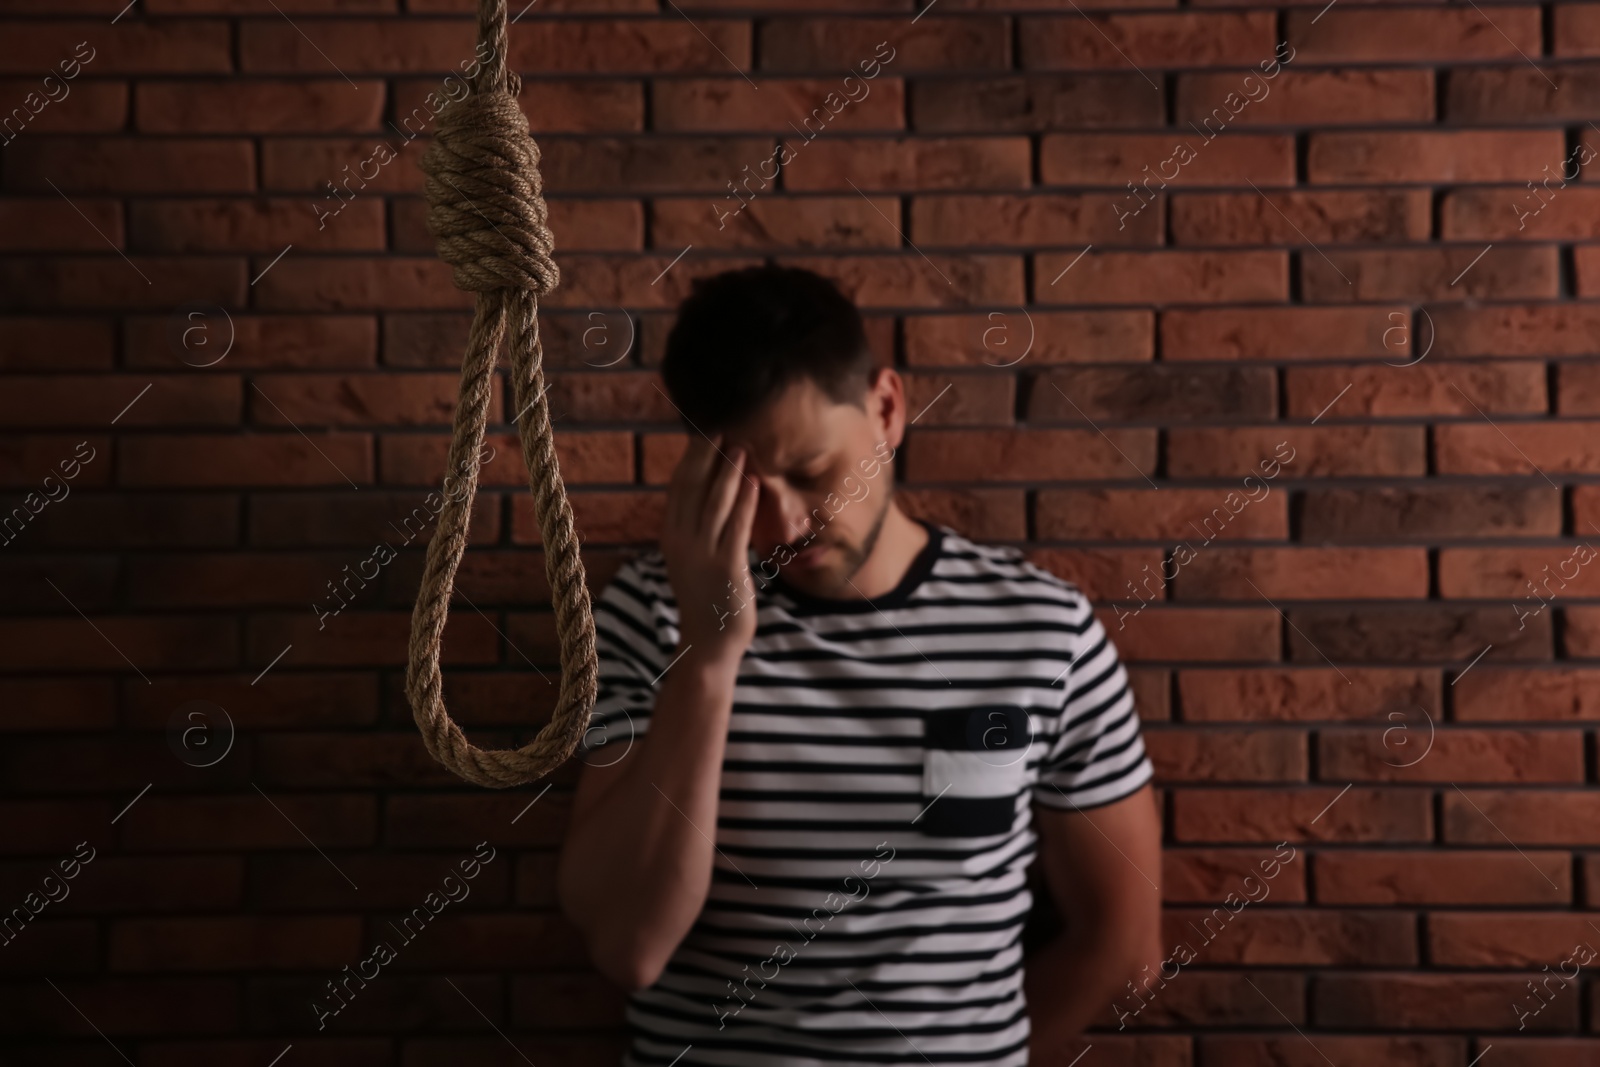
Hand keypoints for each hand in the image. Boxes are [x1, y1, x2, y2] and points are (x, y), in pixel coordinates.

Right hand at [661, 433, 759, 668]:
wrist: (708, 642)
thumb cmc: (707, 597)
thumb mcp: (693, 558)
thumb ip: (697, 528)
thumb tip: (710, 496)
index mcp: (671, 536)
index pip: (678, 488)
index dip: (691, 459)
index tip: (704, 434)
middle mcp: (681, 541)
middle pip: (692, 487)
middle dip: (706, 456)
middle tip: (721, 429)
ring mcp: (702, 554)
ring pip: (715, 502)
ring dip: (728, 471)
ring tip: (740, 447)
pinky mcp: (726, 567)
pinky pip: (736, 526)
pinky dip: (745, 500)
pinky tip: (754, 481)